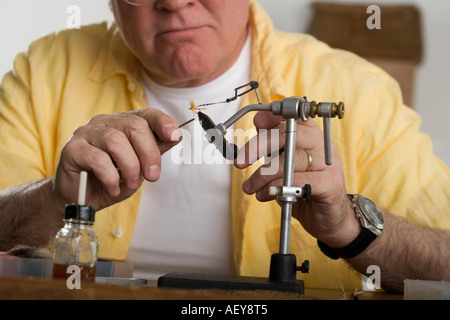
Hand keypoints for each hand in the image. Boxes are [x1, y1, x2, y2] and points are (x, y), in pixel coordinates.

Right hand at [52, 108, 181, 210]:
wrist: (79, 199)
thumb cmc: (110, 180)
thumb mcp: (139, 168)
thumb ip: (154, 152)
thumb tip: (176, 137)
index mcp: (123, 124)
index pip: (146, 114)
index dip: (163, 122)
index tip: (175, 137)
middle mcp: (104, 123)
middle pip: (134, 126)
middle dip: (149, 153)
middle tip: (153, 176)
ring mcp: (86, 133)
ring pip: (116, 141)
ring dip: (130, 166)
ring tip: (131, 184)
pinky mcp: (72, 148)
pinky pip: (98, 158)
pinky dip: (110, 176)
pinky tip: (113, 188)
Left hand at [235, 111, 360, 247]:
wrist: (329, 218)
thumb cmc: (303, 188)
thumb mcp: (284, 164)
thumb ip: (273, 148)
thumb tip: (254, 133)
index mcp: (311, 135)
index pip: (293, 116)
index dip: (275, 115)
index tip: (258, 121)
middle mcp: (321, 145)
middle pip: (288, 134)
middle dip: (258, 146)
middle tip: (240, 162)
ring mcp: (329, 163)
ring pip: (291, 159)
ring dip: (263, 175)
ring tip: (251, 188)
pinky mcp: (331, 184)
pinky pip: (300, 180)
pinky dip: (278, 188)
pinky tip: (267, 195)